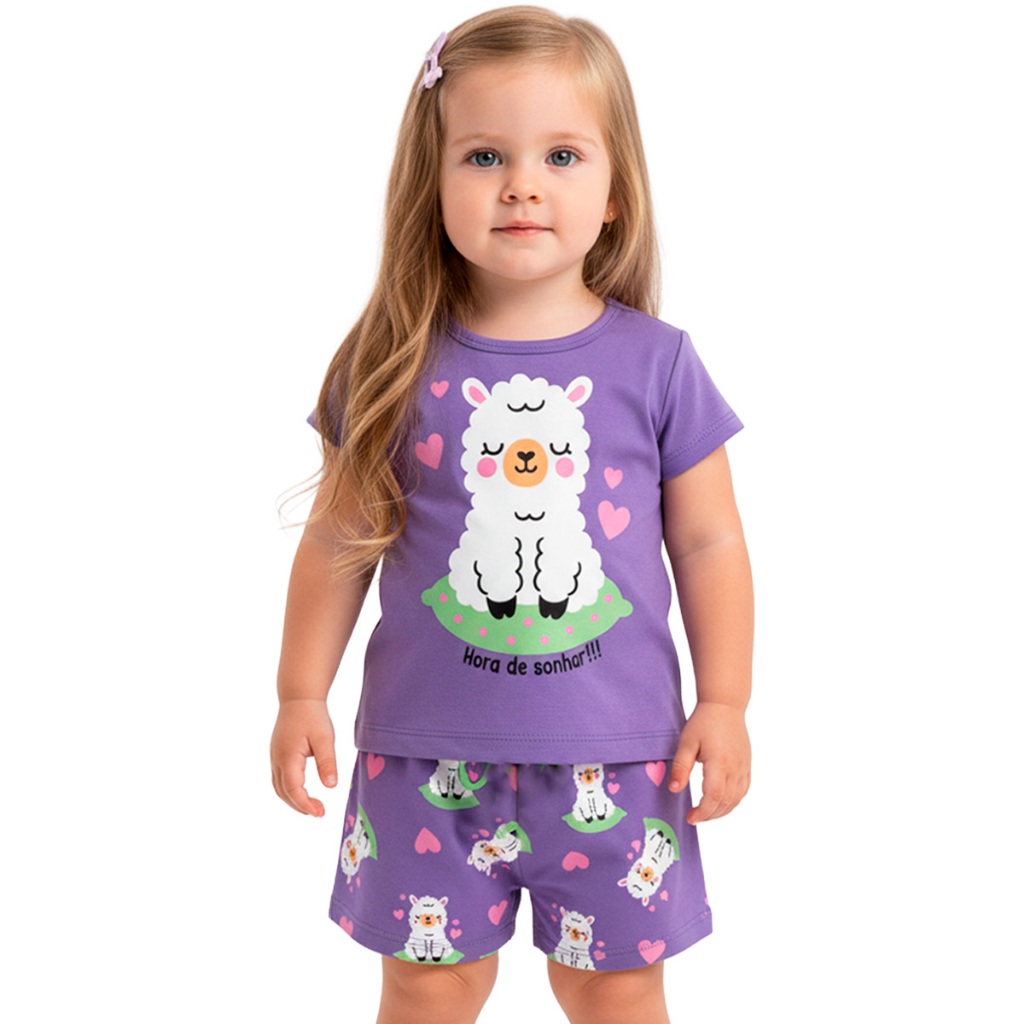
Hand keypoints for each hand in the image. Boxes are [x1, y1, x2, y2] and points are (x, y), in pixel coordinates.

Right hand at [270, 699, 337, 815]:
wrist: (299, 697)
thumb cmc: (313, 716)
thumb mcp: (325, 738)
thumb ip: (327, 762)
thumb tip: (331, 786)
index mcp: (287, 757)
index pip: (293, 789)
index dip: (306, 804)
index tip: (321, 813)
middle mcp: (277, 760)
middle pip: (283, 792)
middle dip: (300, 806)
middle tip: (319, 812)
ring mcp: (275, 757)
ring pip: (279, 787)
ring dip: (293, 800)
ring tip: (312, 807)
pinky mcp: (277, 754)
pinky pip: (279, 779)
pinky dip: (289, 791)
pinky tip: (303, 792)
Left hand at [669, 701, 750, 824]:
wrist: (725, 706)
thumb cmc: (703, 722)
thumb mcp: (686, 742)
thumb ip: (681, 767)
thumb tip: (674, 790)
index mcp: (720, 763)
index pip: (714, 796)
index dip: (703, 812)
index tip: (690, 818)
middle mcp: (735, 768)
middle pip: (726, 802)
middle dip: (710, 815)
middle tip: (694, 818)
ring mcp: (743, 767)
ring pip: (736, 799)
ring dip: (721, 811)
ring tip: (705, 813)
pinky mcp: (746, 765)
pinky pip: (743, 790)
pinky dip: (732, 802)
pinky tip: (720, 803)